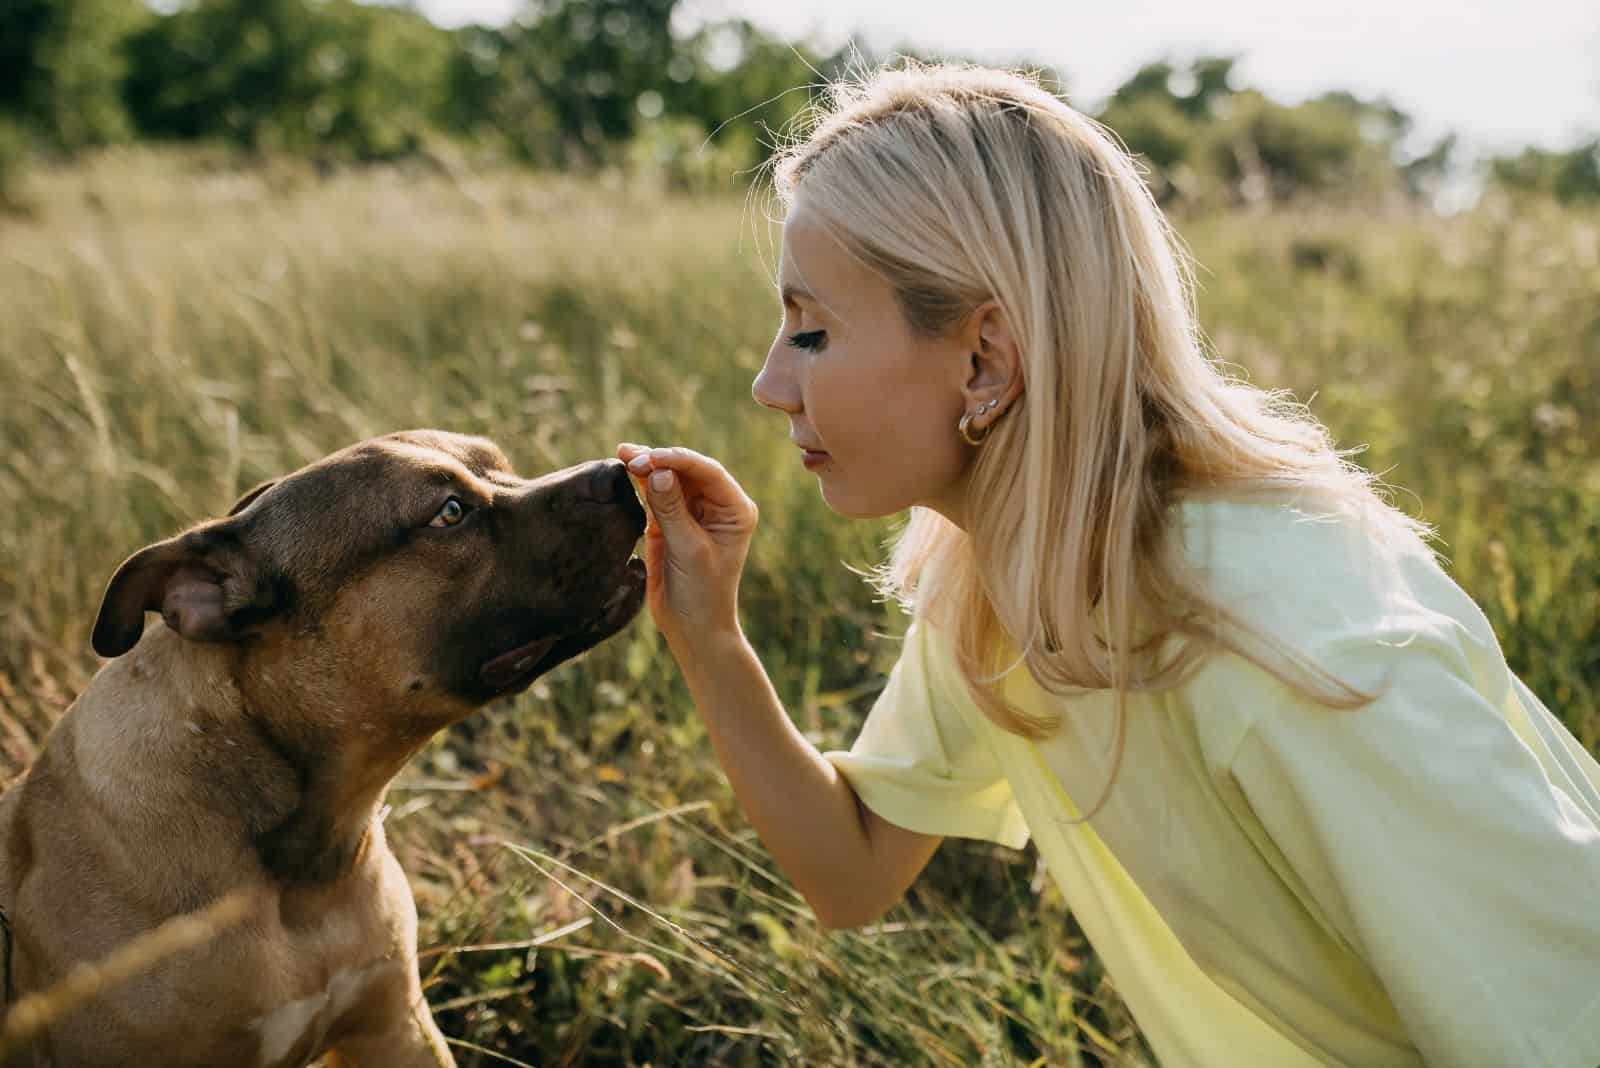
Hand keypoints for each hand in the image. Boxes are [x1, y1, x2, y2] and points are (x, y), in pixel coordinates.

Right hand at [616, 443, 758, 652]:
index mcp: (734, 509)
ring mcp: (693, 511)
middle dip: (659, 460)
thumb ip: (672, 511)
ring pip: (669, 478)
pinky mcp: (670, 521)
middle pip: (687, 470)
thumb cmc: (702, 593)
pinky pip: (656, 494)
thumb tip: (657, 472)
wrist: (692, 627)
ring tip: (623, 454)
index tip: (650, 458)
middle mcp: (717, 505)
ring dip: (647, 466)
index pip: (708, 472)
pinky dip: (641, 482)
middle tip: (629, 456)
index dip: (678, 460)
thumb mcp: (688, 551)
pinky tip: (625, 468)